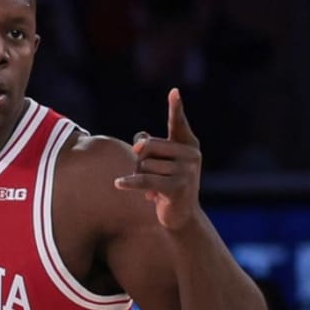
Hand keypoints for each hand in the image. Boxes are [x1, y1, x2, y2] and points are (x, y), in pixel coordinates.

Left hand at [114, 88, 201, 230]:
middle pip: (149, 146)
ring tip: (151, 189)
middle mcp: (191, 155)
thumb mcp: (160, 164)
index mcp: (189, 144)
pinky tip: (118, 183)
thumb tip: (140, 139)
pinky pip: (146, 180)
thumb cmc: (168, 186)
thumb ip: (149, 147)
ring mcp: (186, 171)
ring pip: (145, 165)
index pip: (178, 123)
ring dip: (140, 177)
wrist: (181, 217)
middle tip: (146, 174)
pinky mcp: (177, 188)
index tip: (173, 91)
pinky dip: (130, 182)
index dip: (176, 107)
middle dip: (140, 160)